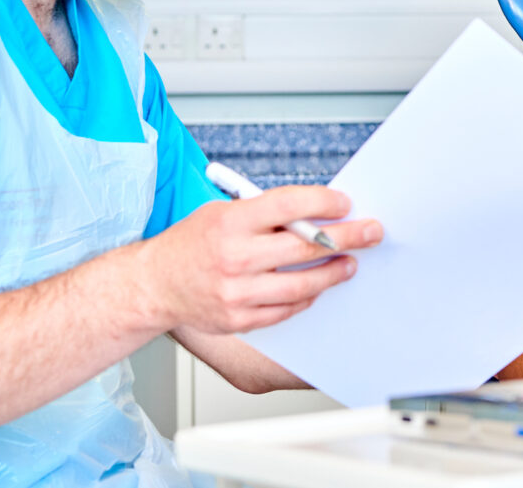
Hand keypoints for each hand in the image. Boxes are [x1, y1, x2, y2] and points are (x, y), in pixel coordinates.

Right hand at [141, 186, 382, 334]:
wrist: (153, 284)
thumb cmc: (192, 242)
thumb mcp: (223, 212)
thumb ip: (266, 213)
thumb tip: (316, 214)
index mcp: (231, 222)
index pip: (288, 205)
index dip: (323, 202)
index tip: (345, 204)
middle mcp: (234, 257)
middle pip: (304, 245)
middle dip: (346, 237)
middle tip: (370, 232)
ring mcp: (236, 292)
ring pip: (301, 284)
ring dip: (333, 273)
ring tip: (350, 264)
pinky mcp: (238, 319)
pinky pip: (285, 309)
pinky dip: (306, 298)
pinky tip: (317, 287)